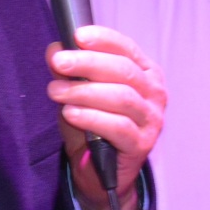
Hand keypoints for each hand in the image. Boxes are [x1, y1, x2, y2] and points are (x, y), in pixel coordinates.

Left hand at [47, 25, 165, 209]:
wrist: (100, 173)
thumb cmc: (94, 126)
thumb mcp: (78, 94)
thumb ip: (70, 72)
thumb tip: (55, 49)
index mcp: (144, 73)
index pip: (126, 48)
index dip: (103, 39)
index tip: (77, 35)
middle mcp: (154, 93)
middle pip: (123, 70)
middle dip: (87, 63)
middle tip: (59, 62)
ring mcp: (151, 119)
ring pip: (120, 97)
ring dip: (84, 91)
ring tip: (55, 91)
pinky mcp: (141, 144)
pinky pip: (118, 127)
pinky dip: (91, 117)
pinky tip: (71, 113)